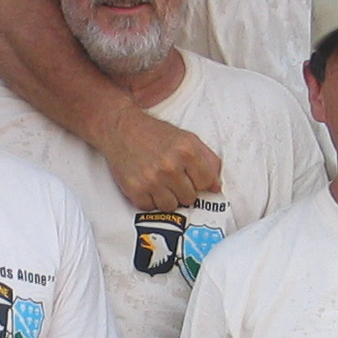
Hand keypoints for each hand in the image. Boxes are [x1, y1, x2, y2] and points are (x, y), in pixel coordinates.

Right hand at [101, 102, 222, 212]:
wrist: (121, 129)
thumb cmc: (155, 134)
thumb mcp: (187, 138)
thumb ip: (208, 160)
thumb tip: (216, 186)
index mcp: (187, 151)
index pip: (206, 182)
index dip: (200, 181)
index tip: (191, 176)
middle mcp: (170, 166)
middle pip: (190, 197)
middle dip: (184, 189)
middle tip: (173, 177)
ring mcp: (151, 180)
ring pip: (172, 206)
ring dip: (168, 197)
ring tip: (161, 182)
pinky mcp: (135, 190)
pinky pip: (151, 208)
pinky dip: (150, 200)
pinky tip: (147, 185)